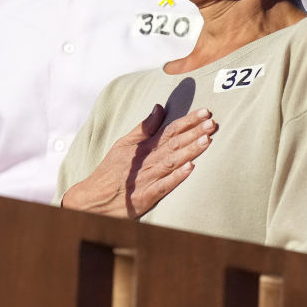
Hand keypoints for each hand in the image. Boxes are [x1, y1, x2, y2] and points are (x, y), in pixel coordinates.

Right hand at [61, 104, 216, 218]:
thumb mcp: (124, 144)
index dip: (188, 121)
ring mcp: (148, 178)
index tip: (205, 113)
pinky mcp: (147, 197)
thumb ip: (144, 127)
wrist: (94, 199)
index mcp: (144, 147)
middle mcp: (148, 160)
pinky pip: (164, 185)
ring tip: (206, 140)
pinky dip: (176, 176)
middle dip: (194, 132)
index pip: (170, 131)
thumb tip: (159, 107)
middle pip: (174, 144)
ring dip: (189, 151)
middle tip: (212, 123)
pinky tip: (191, 168)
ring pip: (172, 162)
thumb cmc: (111, 171)